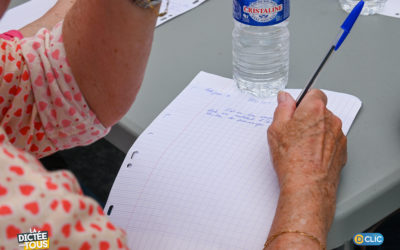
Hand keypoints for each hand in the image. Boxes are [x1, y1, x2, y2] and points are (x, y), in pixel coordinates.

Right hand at [265, 90, 346, 248]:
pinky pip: (332, 142)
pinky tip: (309, 156)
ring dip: (316, 132)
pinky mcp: (343, 151)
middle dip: (308, 117)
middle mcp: (331, 119)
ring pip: (326, 127)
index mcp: (315, 109)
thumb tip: (284, 98)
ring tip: (301, 147)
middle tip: (293, 131)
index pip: (315, 93)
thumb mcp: (276, 128)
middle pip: (320, 111)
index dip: (303, 101)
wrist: (307, 185)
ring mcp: (339, 136)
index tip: (294, 110)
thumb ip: (282, 108)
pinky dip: (323, 145)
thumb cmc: (291, 158)